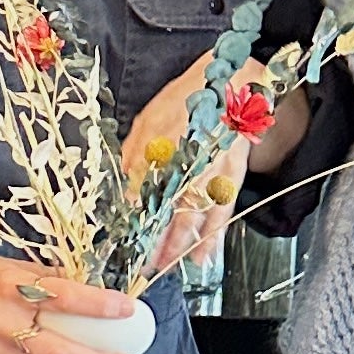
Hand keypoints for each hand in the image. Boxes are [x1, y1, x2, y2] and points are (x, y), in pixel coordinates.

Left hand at [123, 52, 247, 273]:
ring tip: (164, 269)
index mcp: (162, 145)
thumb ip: (133, 151)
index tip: (120, 237)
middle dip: (152, 242)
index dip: (132, 215)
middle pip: (167, 211)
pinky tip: (202, 258)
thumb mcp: (149, 117)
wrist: (233, 84)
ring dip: (178, 248)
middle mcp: (188, 163)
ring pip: (193, 219)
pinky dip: (213, 239)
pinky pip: (221, 215)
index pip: (142, 189)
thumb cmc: (187, 98)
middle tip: (139, 266)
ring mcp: (212, 173)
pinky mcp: (231, 179)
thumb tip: (121, 183)